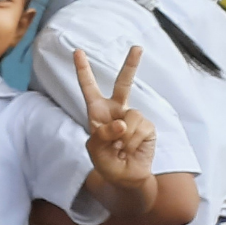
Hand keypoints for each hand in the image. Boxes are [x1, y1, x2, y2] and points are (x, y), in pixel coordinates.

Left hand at [77, 47, 154, 188]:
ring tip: (121, 147)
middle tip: (137, 47)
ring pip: (130, 116)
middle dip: (131, 65)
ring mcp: (133, 117)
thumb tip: (122, 122)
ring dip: (123, 136)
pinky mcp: (148, 127)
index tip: (77, 51)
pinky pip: (139, 128)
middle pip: (123, 84)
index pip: (89, 88)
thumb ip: (102, 134)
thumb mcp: (94, 148)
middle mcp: (116, 110)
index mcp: (97, 112)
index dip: (83, 70)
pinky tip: (130, 149)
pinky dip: (132, 141)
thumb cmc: (106, 161)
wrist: (125, 177)